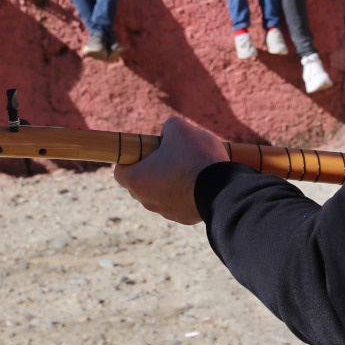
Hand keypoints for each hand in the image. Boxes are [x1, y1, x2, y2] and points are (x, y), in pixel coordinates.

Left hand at [113, 116, 229, 224]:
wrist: (224, 188)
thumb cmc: (196, 158)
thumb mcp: (180, 129)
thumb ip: (168, 127)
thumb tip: (168, 132)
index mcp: (138, 180)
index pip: (120, 171)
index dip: (130, 158)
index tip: (145, 150)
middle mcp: (147, 200)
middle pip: (142, 182)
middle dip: (153, 168)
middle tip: (171, 155)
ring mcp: (166, 212)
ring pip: (162, 193)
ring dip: (171, 181)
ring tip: (191, 166)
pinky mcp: (184, 218)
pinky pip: (180, 202)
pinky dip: (187, 192)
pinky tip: (201, 180)